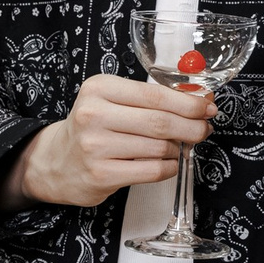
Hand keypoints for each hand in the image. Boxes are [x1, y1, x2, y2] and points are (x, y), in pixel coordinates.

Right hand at [6, 71, 211, 210]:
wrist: (56, 162)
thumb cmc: (93, 128)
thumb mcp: (111, 101)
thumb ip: (148, 99)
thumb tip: (199, 102)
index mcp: (99, 88)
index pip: (155, 95)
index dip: (187, 103)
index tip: (206, 107)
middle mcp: (94, 115)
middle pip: (160, 122)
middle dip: (191, 126)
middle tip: (205, 129)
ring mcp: (96, 146)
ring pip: (158, 147)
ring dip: (179, 148)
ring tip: (180, 147)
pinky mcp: (101, 175)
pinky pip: (151, 170)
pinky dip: (169, 167)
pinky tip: (169, 163)